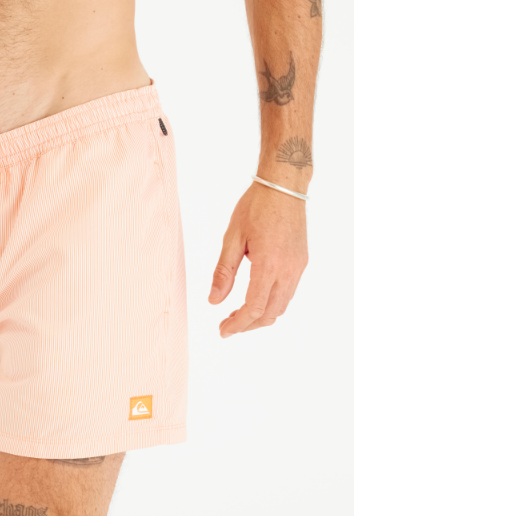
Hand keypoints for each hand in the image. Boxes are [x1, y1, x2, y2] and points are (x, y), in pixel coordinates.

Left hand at [209, 182, 308, 335]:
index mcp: (269, 264)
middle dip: (248, 325)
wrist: (284, 185)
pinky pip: (288, 292)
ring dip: (261, 316)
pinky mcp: (301, 262)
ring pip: (282, 306)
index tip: (223, 330)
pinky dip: (272, 303)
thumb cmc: (256, 206)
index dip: (238, 324)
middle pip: (270, 313)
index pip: (254, 308)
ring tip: (238, 315)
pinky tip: (255, 298)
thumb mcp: (232, 238)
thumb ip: (223, 272)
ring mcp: (298, 266)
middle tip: (227, 325)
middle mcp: (288, 269)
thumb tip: (214, 301)